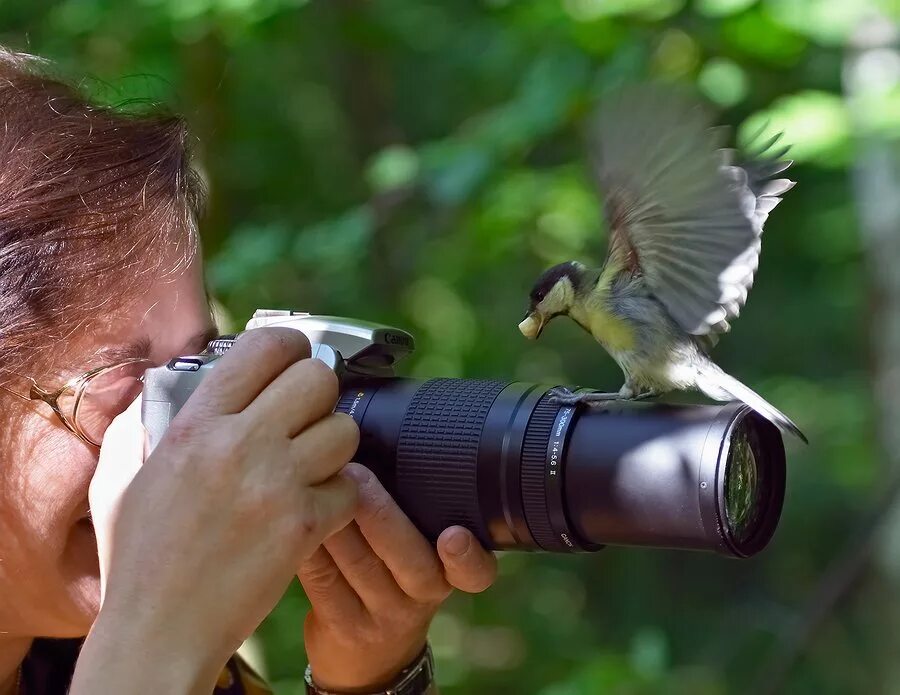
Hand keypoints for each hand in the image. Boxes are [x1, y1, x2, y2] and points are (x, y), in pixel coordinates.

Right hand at [75, 328, 359, 692]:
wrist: (159, 631)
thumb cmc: (138, 559)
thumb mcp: (122, 479)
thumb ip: (141, 424)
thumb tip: (159, 387)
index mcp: (195, 425)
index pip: (265, 346)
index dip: (290, 346)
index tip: (293, 360)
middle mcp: (238, 444)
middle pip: (318, 377)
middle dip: (320, 393)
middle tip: (306, 417)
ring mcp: (275, 484)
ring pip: (345, 430)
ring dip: (334, 447)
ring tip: (310, 467)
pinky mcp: (303, 526)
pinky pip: (350, 488)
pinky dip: (339, 499)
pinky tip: (312, 511)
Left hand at [298, 462, 496, 692]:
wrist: (369, 657)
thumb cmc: (392, 577)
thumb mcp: (418, 553)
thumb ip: (412, 508)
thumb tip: (372, 438)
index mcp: (450, 571)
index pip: (475, 570)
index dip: (467, 555)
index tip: (453, 537)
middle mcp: (424, 595)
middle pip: (409, 559)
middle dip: (381, 513)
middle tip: (355, 473)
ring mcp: (383, 616)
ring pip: (359, 565)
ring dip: (336, 519)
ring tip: (317, 481)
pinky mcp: (342, 626)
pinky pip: (322, 578)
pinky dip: (309, 541)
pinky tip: (293, 513)